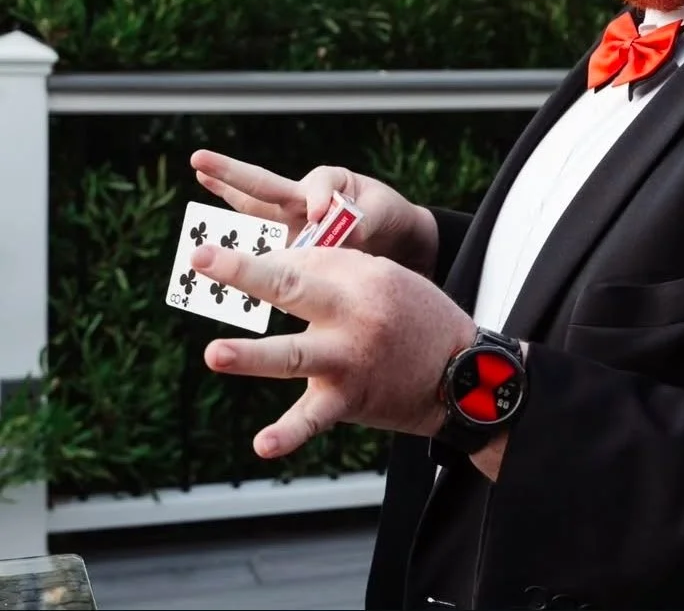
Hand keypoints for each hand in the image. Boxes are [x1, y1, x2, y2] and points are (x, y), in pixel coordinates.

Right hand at [189, 150, 438, 276]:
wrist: (395, 241)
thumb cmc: (387, 216)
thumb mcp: (383, 212)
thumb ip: (363, 219)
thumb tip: (335, 233)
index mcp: (329, 183)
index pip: (318, 185)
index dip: (319, 199)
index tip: (322, 215)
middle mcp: (302, 200)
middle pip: (263, 186)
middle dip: (231, 174)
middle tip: (198, 160)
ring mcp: (291, 226)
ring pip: (254, 213)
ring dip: (225, 204)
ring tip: (196, 183)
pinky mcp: (290, 253)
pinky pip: (263, 253)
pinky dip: (241, 261)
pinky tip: (212, 263)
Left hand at [191, 240, 476, 456]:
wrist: (463, 374)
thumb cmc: (418, 317)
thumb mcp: (388, 278)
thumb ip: (337, 270)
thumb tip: (277, 264)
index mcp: (365, 276)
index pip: (302, 258)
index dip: (263, 259)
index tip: (227, 259)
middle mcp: (356, 314)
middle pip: (292, 288)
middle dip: (243, 272)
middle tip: (201, 259)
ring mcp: (350, 359)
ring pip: (293, 355)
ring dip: (252, 356)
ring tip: (214, 352)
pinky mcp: (350, 400)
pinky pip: (314, 419)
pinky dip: (288, 434)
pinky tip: (263, 444)